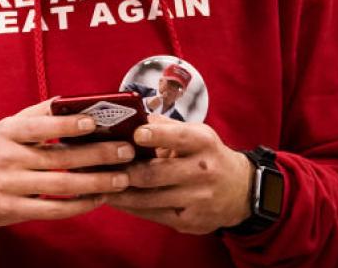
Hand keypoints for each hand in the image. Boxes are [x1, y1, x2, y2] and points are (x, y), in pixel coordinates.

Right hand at [0, 99, 133, 227]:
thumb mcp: (11, 125)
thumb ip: (41, 114)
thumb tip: (76, 101)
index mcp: (8, 131)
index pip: (39, 127)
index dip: (66, 125)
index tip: (94, 122)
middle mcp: (7, 158)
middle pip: (58, 158)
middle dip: (96, 155)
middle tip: (126, 151)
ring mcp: (9, 186)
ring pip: (60, 186)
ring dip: (95, 183)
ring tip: (121, 178)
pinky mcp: (13, 209)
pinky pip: (52, 209)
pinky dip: (79, 205)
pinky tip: (99, 198)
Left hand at [104, 115, 252, 234]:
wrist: (241, 191)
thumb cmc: (207, 155)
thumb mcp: (196, 134)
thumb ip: (165, 127)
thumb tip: (129, 116)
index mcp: (203, 143)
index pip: (179, 137)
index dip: (157, 135)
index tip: (136, 133)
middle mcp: (202, 171)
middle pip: (156, 174)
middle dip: (124, 171)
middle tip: (97, 165)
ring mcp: (196, 200)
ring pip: (148, 198)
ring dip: (119, 192)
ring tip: (97, 183)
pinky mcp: (188, 221)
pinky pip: (151, 214)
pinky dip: (129, 206)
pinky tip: (113, 199)